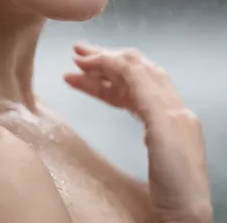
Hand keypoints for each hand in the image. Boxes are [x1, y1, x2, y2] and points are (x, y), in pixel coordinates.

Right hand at [63, 42, 212, 222]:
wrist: (186, 220)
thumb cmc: (178, 181)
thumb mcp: (162, 128)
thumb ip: (143, 92)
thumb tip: (122, 62)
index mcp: (171, 104)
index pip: (135, 68)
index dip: (106, 59)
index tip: (78, 59)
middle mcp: (169, 108)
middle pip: (133, 73)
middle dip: (104, 60)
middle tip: (76, 55)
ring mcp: (162, 123)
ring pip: (129, 88)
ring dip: (102, 77)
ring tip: (75, 75)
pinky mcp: (156, 138)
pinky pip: (131, 105)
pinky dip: (111, 94)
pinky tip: (100, 93)